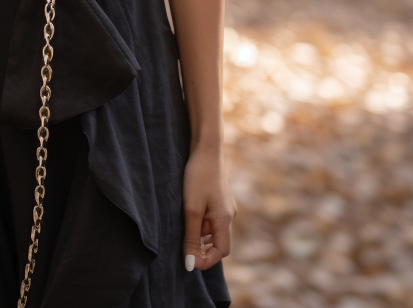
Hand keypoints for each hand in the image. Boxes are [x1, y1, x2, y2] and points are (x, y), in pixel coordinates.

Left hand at [182, 144, 235, 271]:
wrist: (206, 146)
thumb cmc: (198, 176)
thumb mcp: (191, 209)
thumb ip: (191, 237)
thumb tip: (190, 265)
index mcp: (225, 219)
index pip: (222, 252)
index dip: (206, 260)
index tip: (189, 260)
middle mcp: (229, 214)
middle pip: (219, 242)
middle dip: (202, 247)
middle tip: (184, 244)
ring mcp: (225, 205)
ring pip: (214, 229)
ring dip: (200, 233)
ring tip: (185, 223)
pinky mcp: (220, 197)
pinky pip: (212, 217)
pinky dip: (201, 221)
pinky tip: (189, 210)